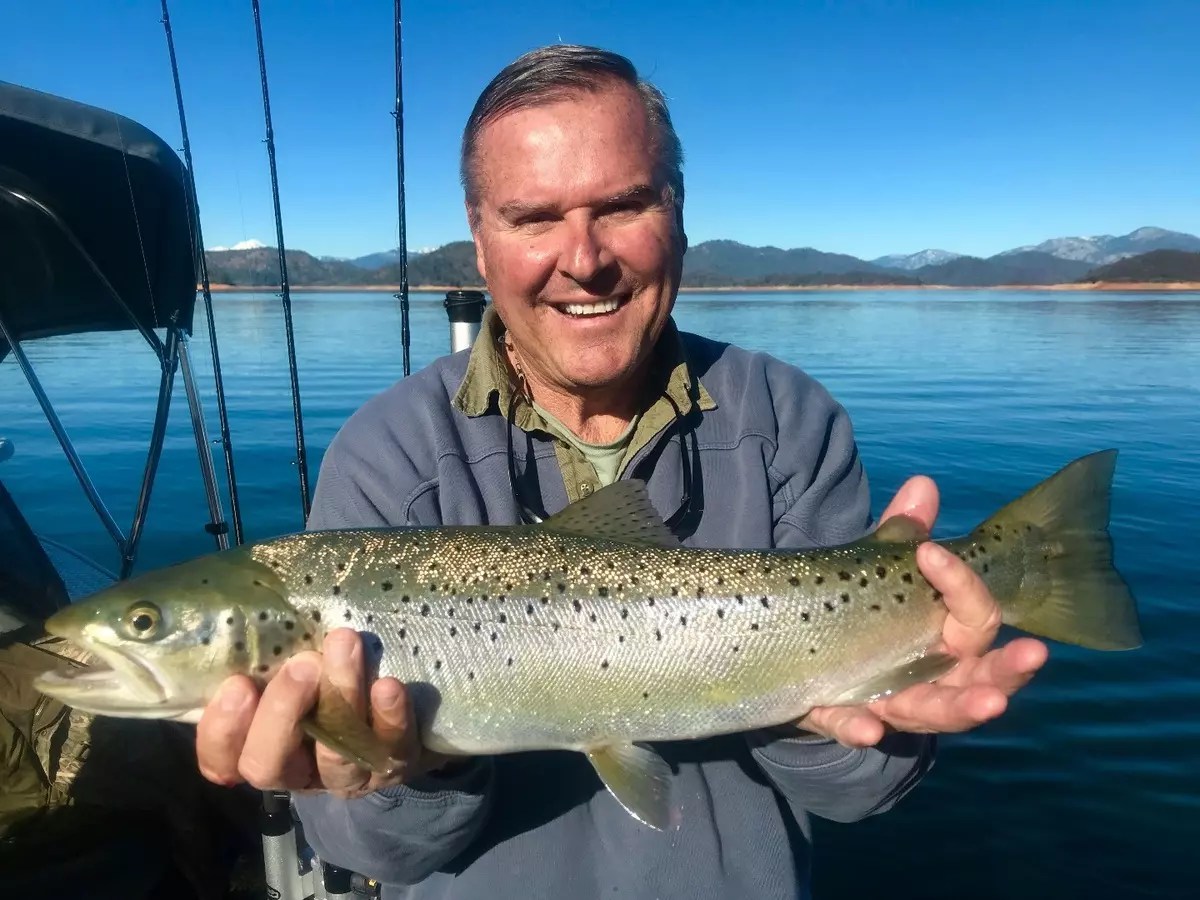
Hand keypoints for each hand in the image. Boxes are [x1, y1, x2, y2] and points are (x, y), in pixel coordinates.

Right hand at [196, 628, 439, 796]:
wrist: (401, 697)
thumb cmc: (322, 671)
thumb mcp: (287, 665)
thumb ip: (265, 659)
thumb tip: (245, 619)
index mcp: (259, 748)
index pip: (222, 760)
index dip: (223, 730)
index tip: (238, 683)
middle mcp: (297, 771)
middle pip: (268, 765)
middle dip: (280, 712)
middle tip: (301, 664)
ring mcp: (345, 775)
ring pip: (333, 759)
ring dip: (339, 701)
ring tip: (345, 647)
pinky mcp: (393, 763)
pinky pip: (390, 749)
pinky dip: (388, 717)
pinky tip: (387, 686)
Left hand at [797, 475, 1048, 747]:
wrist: (808, 654)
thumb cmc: (865, 610)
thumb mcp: (881, 571)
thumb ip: (901, 536)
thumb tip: (922, 486)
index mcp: (951, 639)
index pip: (976, 616)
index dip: (961, 583)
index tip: (930, 552)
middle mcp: (935, 677)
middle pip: (982, 680)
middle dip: (1009, 672)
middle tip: (1035, 653)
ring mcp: (894, 703)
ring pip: (933, 713)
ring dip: (959, 709)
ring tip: (987, 704)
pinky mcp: (846, 718)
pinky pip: (853, 727)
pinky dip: (859, 729)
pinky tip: (867, 728)